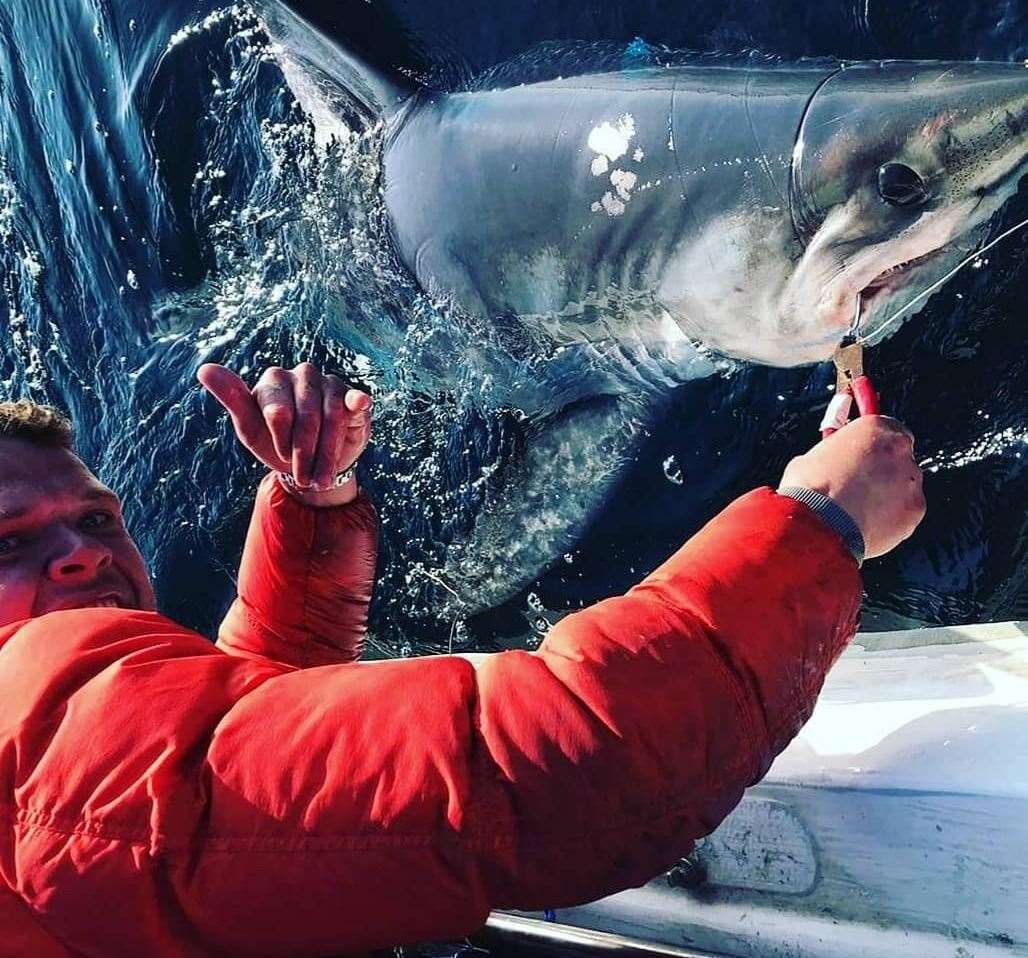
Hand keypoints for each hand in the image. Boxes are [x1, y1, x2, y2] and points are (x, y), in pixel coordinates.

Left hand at [197, 362, 371, 505]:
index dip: (282, 438)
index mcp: (274, 380)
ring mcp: (329, 384)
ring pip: (331, 416)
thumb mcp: (250, 428)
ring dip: (327, 453)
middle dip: (305, 452)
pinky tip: (358, 404)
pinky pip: (355, 399)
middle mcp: (302, 375)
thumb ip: (231, 398)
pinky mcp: (353, 397)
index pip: (278, 409)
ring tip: (321, 478)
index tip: (280, 457)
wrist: (310, 464)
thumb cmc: (275, 443)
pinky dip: (357, 402)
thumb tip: (204, 369)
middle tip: (304, 478)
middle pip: (306, 415)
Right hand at [779, 415, 925, 558]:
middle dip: (882, 469)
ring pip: (903, 486)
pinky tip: (866, 523)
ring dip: (887, 494)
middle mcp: (899, 451)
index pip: (886, 428)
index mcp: (875, 428)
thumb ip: (833, 453)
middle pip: (898, 457)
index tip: (865, 452)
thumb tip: (831, 459)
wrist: (818, 524)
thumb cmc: (811, 489)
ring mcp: (911, 482)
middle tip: (858, 483)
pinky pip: (905, 512)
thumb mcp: (812, 457)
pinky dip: (891, 517)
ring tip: (858, 509)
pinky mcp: (914, 511)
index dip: (874, 444)